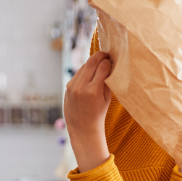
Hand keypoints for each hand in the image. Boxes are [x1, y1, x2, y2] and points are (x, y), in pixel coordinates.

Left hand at [64, 51, 111, 172]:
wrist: (82, 127)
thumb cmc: (98, 114)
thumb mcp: (107, 99)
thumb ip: (106, 82)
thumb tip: (109, 66)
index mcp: (94, 90)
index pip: (102, 67)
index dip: (108, 61)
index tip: (113, 59)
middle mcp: (81, 86)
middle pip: (91, 62)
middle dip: (99, 56)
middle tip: (106, 53)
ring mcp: (73, 86)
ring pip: (84, 66)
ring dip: (92, 62)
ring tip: (100, 61)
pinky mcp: (68, 86)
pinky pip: (78, 73)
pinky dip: (85, 70)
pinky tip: (91, 71)